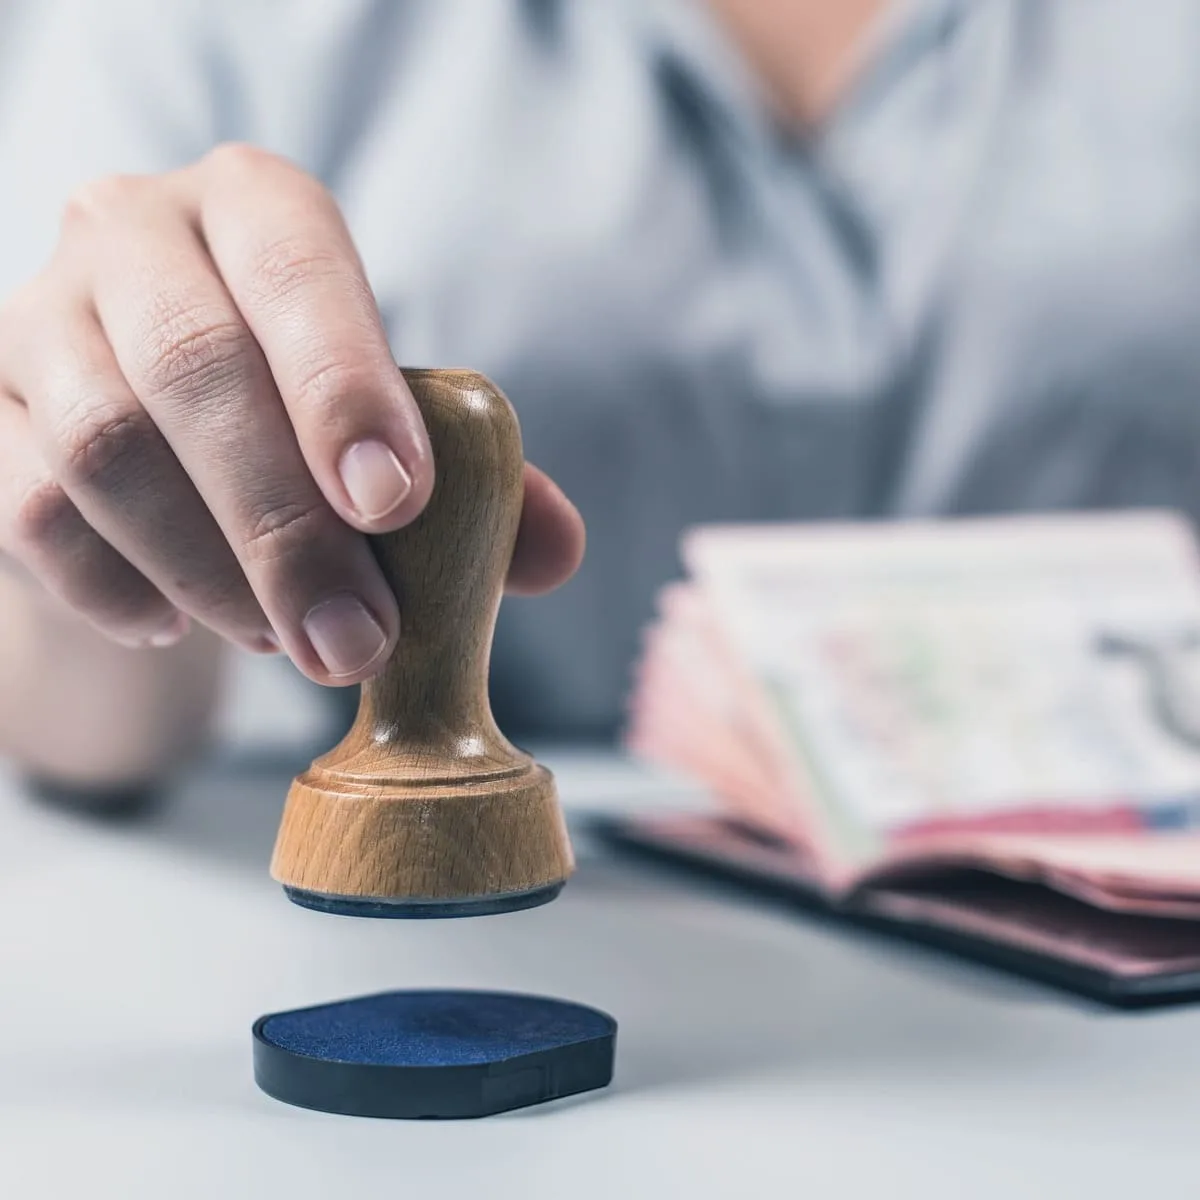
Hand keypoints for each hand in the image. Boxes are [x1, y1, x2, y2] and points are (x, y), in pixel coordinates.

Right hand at [0, 145, 583, 684]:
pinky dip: (116, 589)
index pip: (297, 270)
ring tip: (283, 644)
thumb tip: (557, 551)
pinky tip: (179, 627)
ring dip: (207, 573)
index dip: (344, 387)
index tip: (394, 505)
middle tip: (352, 642)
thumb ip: (479, 482)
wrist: (165, 427)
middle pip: (194, 370)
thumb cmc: (303, 413)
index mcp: (257, 206)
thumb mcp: (393, 423)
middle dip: (283, 527)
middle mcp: (135, 232)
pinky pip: (30, 510)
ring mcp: (40, 315)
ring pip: (101, 449)